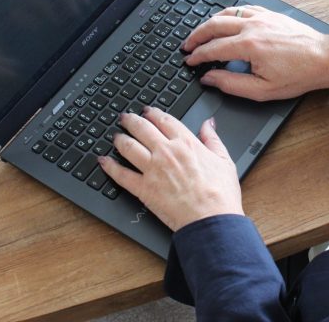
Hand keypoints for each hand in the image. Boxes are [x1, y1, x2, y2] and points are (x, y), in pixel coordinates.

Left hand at [98, 108, 242, 231]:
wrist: (211, 219)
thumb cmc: (220, 194)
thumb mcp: (224, 160)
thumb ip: (213, 139)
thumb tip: (208, 124)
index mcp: (186, 143)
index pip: (164, 120)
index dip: (153, 113)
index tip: (147, 111)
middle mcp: (166, 152)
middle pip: (142, 128)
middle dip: (131, 120)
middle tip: (125, 118)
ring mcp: (152, 169)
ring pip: (128, 147)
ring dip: (119, 138)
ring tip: (116, 136)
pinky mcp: (143, 189)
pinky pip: (121, 174)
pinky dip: (109, 166)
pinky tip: (103, 161)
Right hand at [183, 5, 328, 100]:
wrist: (324, 59)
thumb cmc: (298, 74)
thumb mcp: (263, 90)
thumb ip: (231, 84)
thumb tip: (210, 79)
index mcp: (249, 45)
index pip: (213, 49)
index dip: (197, 56)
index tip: (189, 61)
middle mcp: (253, 27)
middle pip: (213, 25)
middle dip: (196, 36)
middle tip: (187, 45)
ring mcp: (262, 17)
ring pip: (226, 13)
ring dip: (209, 22)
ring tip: (200, 33)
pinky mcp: (270, 13)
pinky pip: (242, 8)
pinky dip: (228, 14)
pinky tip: (224, 20)